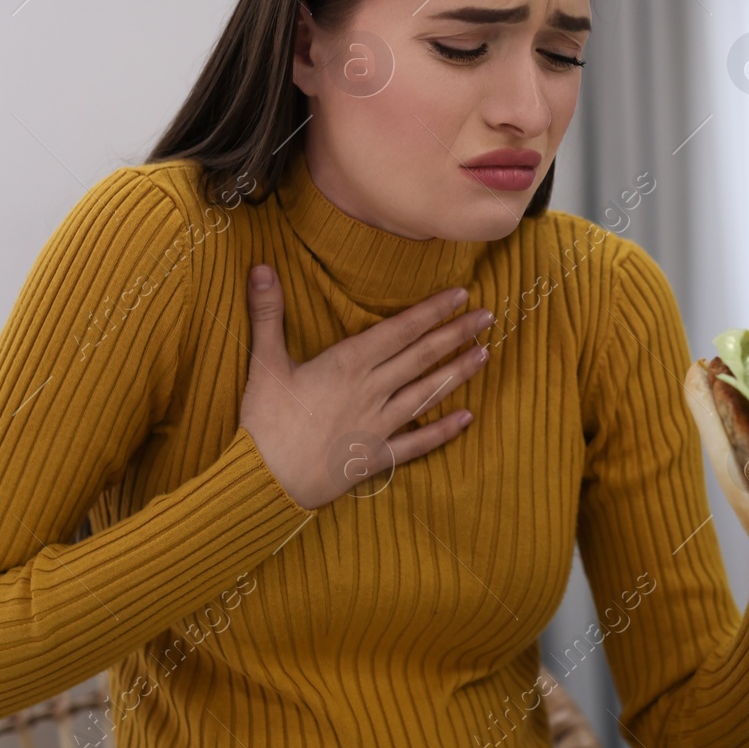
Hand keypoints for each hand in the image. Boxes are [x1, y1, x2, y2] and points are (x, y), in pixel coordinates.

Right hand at [238, 263, 493, 509]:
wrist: (264, 480)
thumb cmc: (263, 420)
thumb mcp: (264, 362)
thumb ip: (268, 312)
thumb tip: (260, 266)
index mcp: (347, 364)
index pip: (400, 330)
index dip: (432, 311)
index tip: (461, 295)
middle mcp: (371, 391)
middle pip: (422, 357)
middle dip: (456, 334)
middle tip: (488, 317)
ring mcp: (378, 425)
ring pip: (427, 394)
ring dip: (457, 374)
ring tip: (485, 355)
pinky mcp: (376, 457)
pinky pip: (417, 443)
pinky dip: (443, 432)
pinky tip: (467, 419)